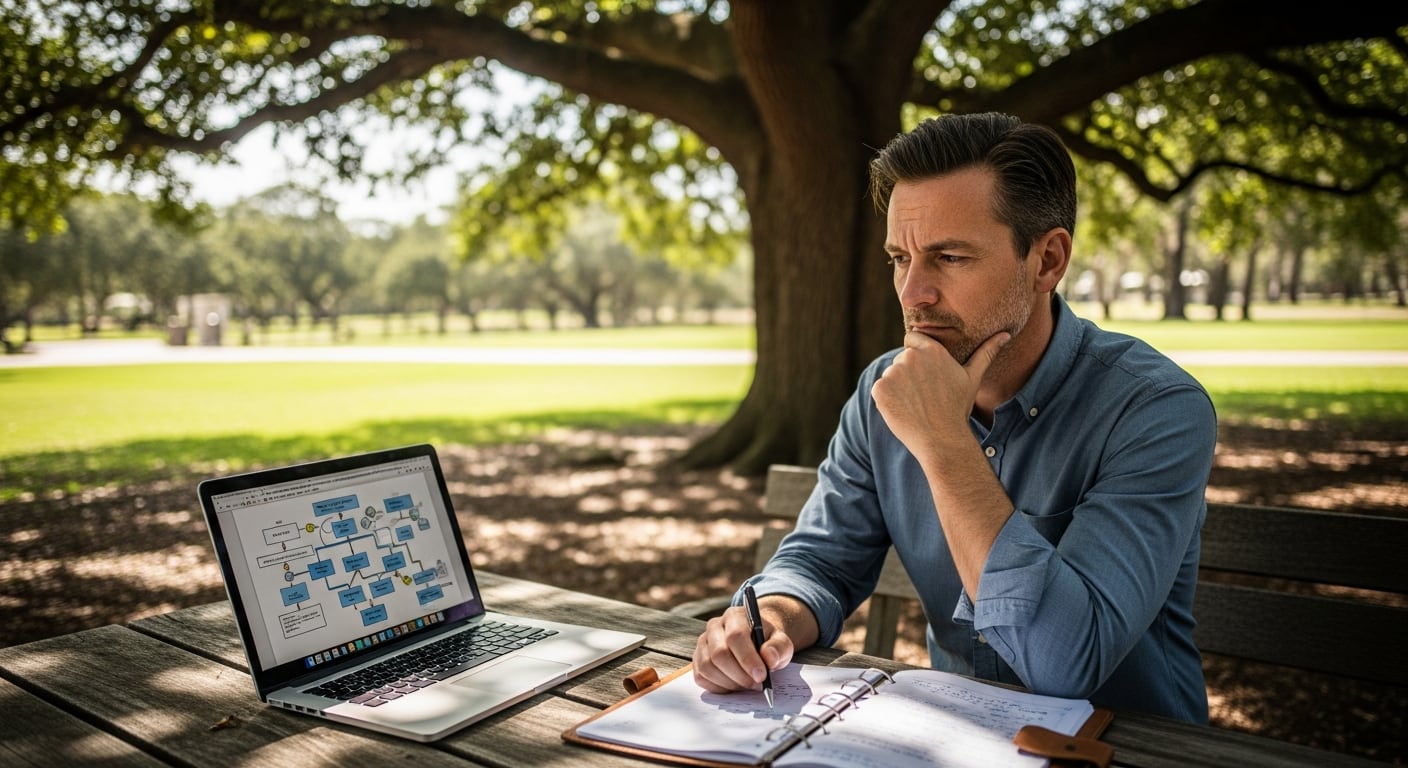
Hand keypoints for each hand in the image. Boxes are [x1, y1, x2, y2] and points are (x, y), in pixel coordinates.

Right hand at [692, 605, 793, 693]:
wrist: (755, 642)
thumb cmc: (767, 642)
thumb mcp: (781, 642)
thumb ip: (779, 648)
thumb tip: (769, 658)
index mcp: (735, 616)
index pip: (736, 636)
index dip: (748, 659)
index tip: (762, 676)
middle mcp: (714, 626)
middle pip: (719, 653)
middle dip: (739, 675)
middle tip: (756, 685)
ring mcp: (703, 643)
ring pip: (707, 667)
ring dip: (729, 683)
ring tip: (746, 684)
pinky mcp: (697, 659)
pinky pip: (701, 677)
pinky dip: (718, 687)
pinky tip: (734, 685)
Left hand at [872, 330, 1008, 461]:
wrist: (941, 439)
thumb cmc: (957, 408)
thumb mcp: (972, 377)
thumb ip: (986, 352)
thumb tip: (1006, 334)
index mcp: (932, 350)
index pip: (913, 338)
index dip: (918, 355)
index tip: (927, 374)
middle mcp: (910, 357)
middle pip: (902, 359)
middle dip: (909, 373)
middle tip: (925, 395)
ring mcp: (893, 373)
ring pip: (891, 375)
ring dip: (898, 387)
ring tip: (916, 403)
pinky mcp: (880, 389)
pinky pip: (880, 389)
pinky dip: (887, 399)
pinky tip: (904, 410)